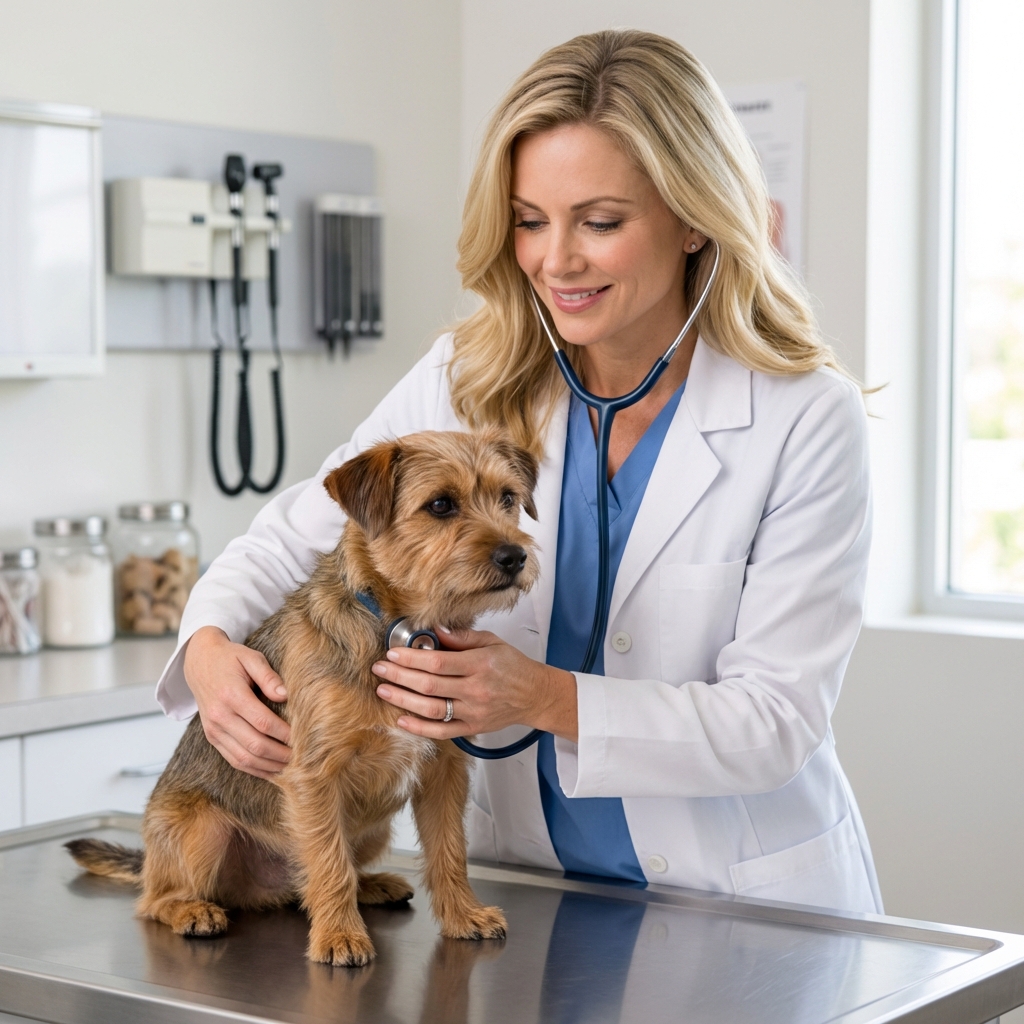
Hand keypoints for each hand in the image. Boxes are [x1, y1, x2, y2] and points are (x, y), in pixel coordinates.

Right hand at [184, 626, 291, 779]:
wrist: (199, 663)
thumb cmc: (230, 658)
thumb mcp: (251, 658)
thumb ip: (269, 677)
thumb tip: (287, 695)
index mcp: (230, 695)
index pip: (262, 722)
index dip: (285, 733)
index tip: (304, 737)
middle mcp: (219, 716)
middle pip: (254, 745)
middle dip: (281, 754)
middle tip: (303, 757)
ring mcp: (213, 730)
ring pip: (244, 758)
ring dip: (269, 766)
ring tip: (292, 768)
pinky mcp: (212, 738)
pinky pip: (234, 760)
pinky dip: (255, 769)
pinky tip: (272, 770)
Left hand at [372, 627, 577, 741]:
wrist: (535, 695)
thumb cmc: (513, 666)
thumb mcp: (492, 642)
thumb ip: (462, 637)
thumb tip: (434, 630)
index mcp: (480, 664)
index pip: (439, 662)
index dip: (412, 658)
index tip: (393, 652)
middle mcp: (476, 689)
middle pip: (430, 685)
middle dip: (400, 675)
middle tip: (380, 668)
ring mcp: (473, 711)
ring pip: (431, 709)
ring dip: (403, 700)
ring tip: (383, 691)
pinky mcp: (472, 728)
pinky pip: (442, 731)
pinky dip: (420, 728)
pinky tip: (401, 719)